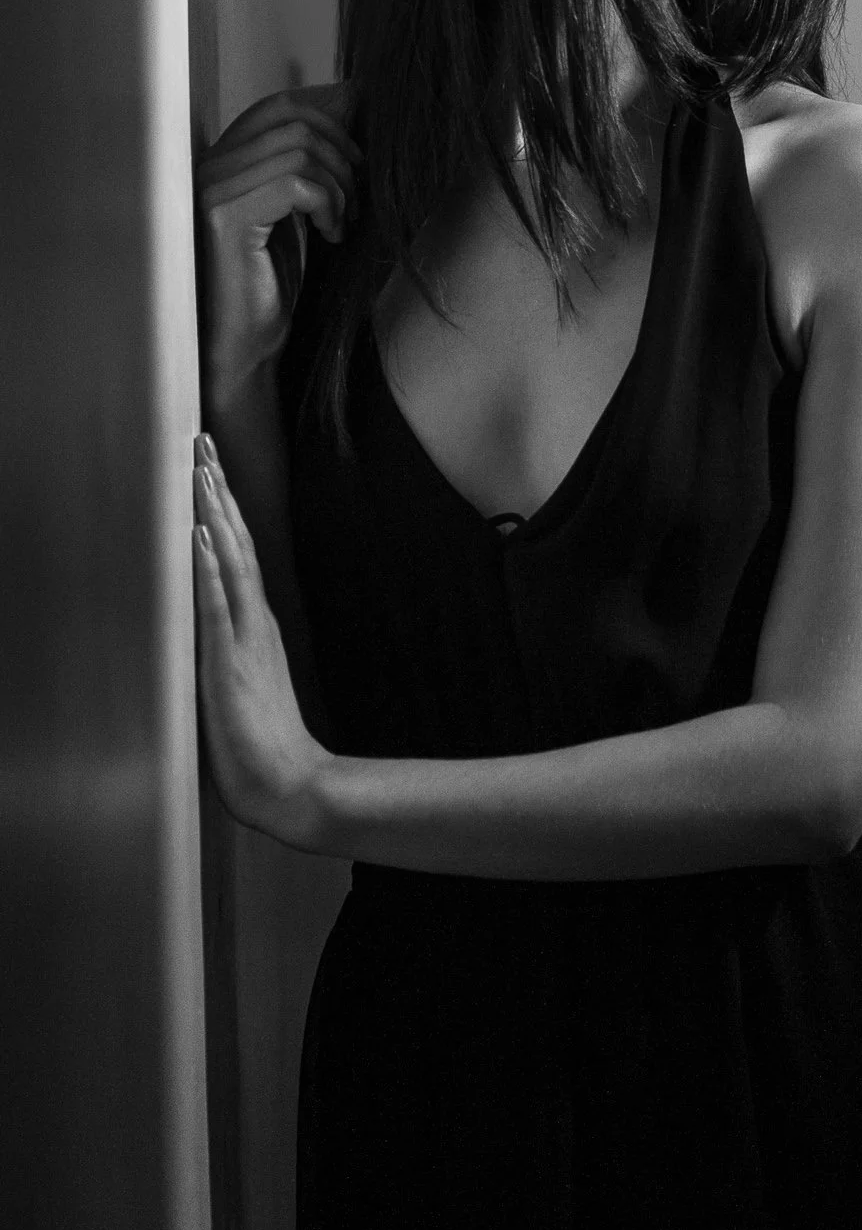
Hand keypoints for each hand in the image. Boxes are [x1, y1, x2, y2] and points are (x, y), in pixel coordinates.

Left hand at [192, 433, 327, 845]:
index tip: (210, 466)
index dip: (222, 509)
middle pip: (234, 542)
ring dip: (212, 512)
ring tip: (201, 468)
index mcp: (256, 626)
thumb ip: (239, 653)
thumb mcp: (245, 686)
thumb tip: (227, 632)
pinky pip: (219, 606)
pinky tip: (202, 536)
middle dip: (215, 490)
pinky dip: (210, 567)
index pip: (237, 554)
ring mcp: (243, 640)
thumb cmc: (266, 746)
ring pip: (228, 561)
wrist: (291, 787)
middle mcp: (252, 622)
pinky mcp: (230, 663)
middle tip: (202, 442)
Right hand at [196, 83, 359, 409]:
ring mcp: (212, 189)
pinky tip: (330, 236)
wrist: (246, 346)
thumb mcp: (299, 208)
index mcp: (224, 159)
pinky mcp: (225, 218)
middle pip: (295, 120)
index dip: (332, 116)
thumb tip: (357, 100)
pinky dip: (328, 205)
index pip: (281, 105)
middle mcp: (210, 166)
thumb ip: (314, 161)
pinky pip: (297, 184)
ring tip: (342, 222)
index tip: (364, 150)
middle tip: (356, 198)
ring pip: (301, 150)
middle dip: (344, 154)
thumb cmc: (271, 281)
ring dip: (340, 185)